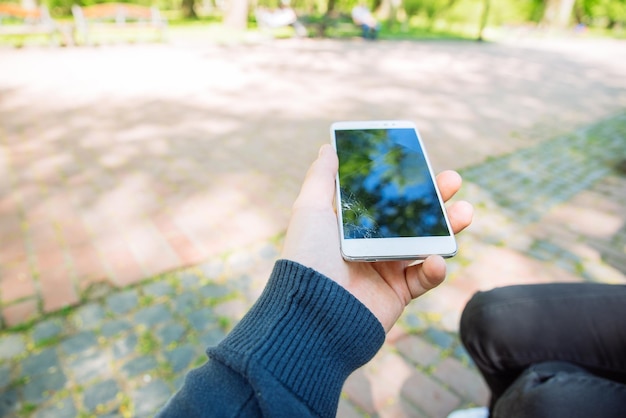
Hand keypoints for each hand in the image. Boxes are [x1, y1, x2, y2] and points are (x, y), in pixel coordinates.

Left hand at [282, 144, 472, 331]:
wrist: (312, 312)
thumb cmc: (308, 257)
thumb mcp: (310, 209)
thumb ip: (321, 178)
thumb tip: (328, 149)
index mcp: (352, 224)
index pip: (385, 198)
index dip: (405, 182)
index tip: (422, 163)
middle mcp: (370, 244)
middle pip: (410, 217)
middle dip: (435, 198)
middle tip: (452, 181)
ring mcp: (385, 269)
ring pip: (426, 244)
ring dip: (448, 227)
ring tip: (465, 211)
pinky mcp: (397, 294)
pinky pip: (424, 278)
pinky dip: (435, 269)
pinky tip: (438, 259)